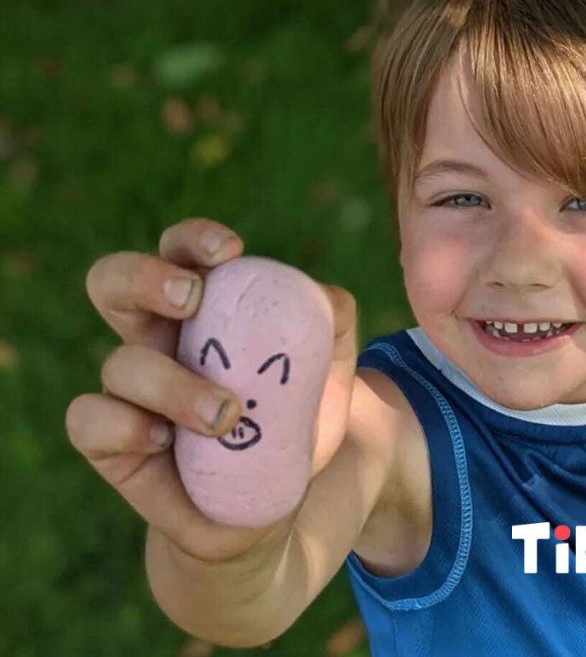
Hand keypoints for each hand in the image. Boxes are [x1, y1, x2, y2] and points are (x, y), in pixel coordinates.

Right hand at [66, 218, 357, 562]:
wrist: (281, 509)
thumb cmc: (296, 426)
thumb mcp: (330, 371)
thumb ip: (331, 320)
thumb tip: (321, 293)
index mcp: (203, 313)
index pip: (180, 254)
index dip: (192, 240)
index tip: (231, 251)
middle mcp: (157, 344)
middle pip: (114, 283)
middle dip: (146, 278)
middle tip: (194, 300)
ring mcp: (130, 395)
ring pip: (118, 364)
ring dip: (173, 384)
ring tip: (228, 416)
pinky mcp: (114, 447)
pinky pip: (90, 421)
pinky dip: (125, 425)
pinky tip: (167, 441)